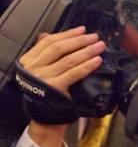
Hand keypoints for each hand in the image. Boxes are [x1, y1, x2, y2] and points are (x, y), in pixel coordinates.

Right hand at [19, 27, 104, 146]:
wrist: (44, 116)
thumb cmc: (45, 90)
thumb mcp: (39, 69)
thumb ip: (43, 53)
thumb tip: (47, 34)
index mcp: (28, 60)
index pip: (48, 42)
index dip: (67, 34)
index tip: (82, 30)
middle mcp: (34, 68)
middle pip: (59, 48)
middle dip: (79, 41)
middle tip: (94, 37)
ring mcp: (44, 78)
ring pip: (68, 59)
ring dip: (86, 51)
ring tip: (100, 46)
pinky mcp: (56, 87)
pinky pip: (74, 73)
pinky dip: (87, 65)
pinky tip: (97, 60)